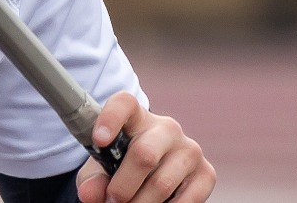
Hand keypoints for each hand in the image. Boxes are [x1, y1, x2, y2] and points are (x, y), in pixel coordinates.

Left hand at [77, 92, 213, 202]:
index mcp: (137, 118)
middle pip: (144, 155)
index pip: (125, 104)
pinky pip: (187, 200)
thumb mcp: (101, 169)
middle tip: (112, 201)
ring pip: (162, 184)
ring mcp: (190, 150)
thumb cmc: (120, 166)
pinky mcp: (206, 173)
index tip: (98, 140)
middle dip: (123, 186)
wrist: (151, 175)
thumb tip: (90, 194)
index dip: (111, 119)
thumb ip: (93, 178)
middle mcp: (167, 129)